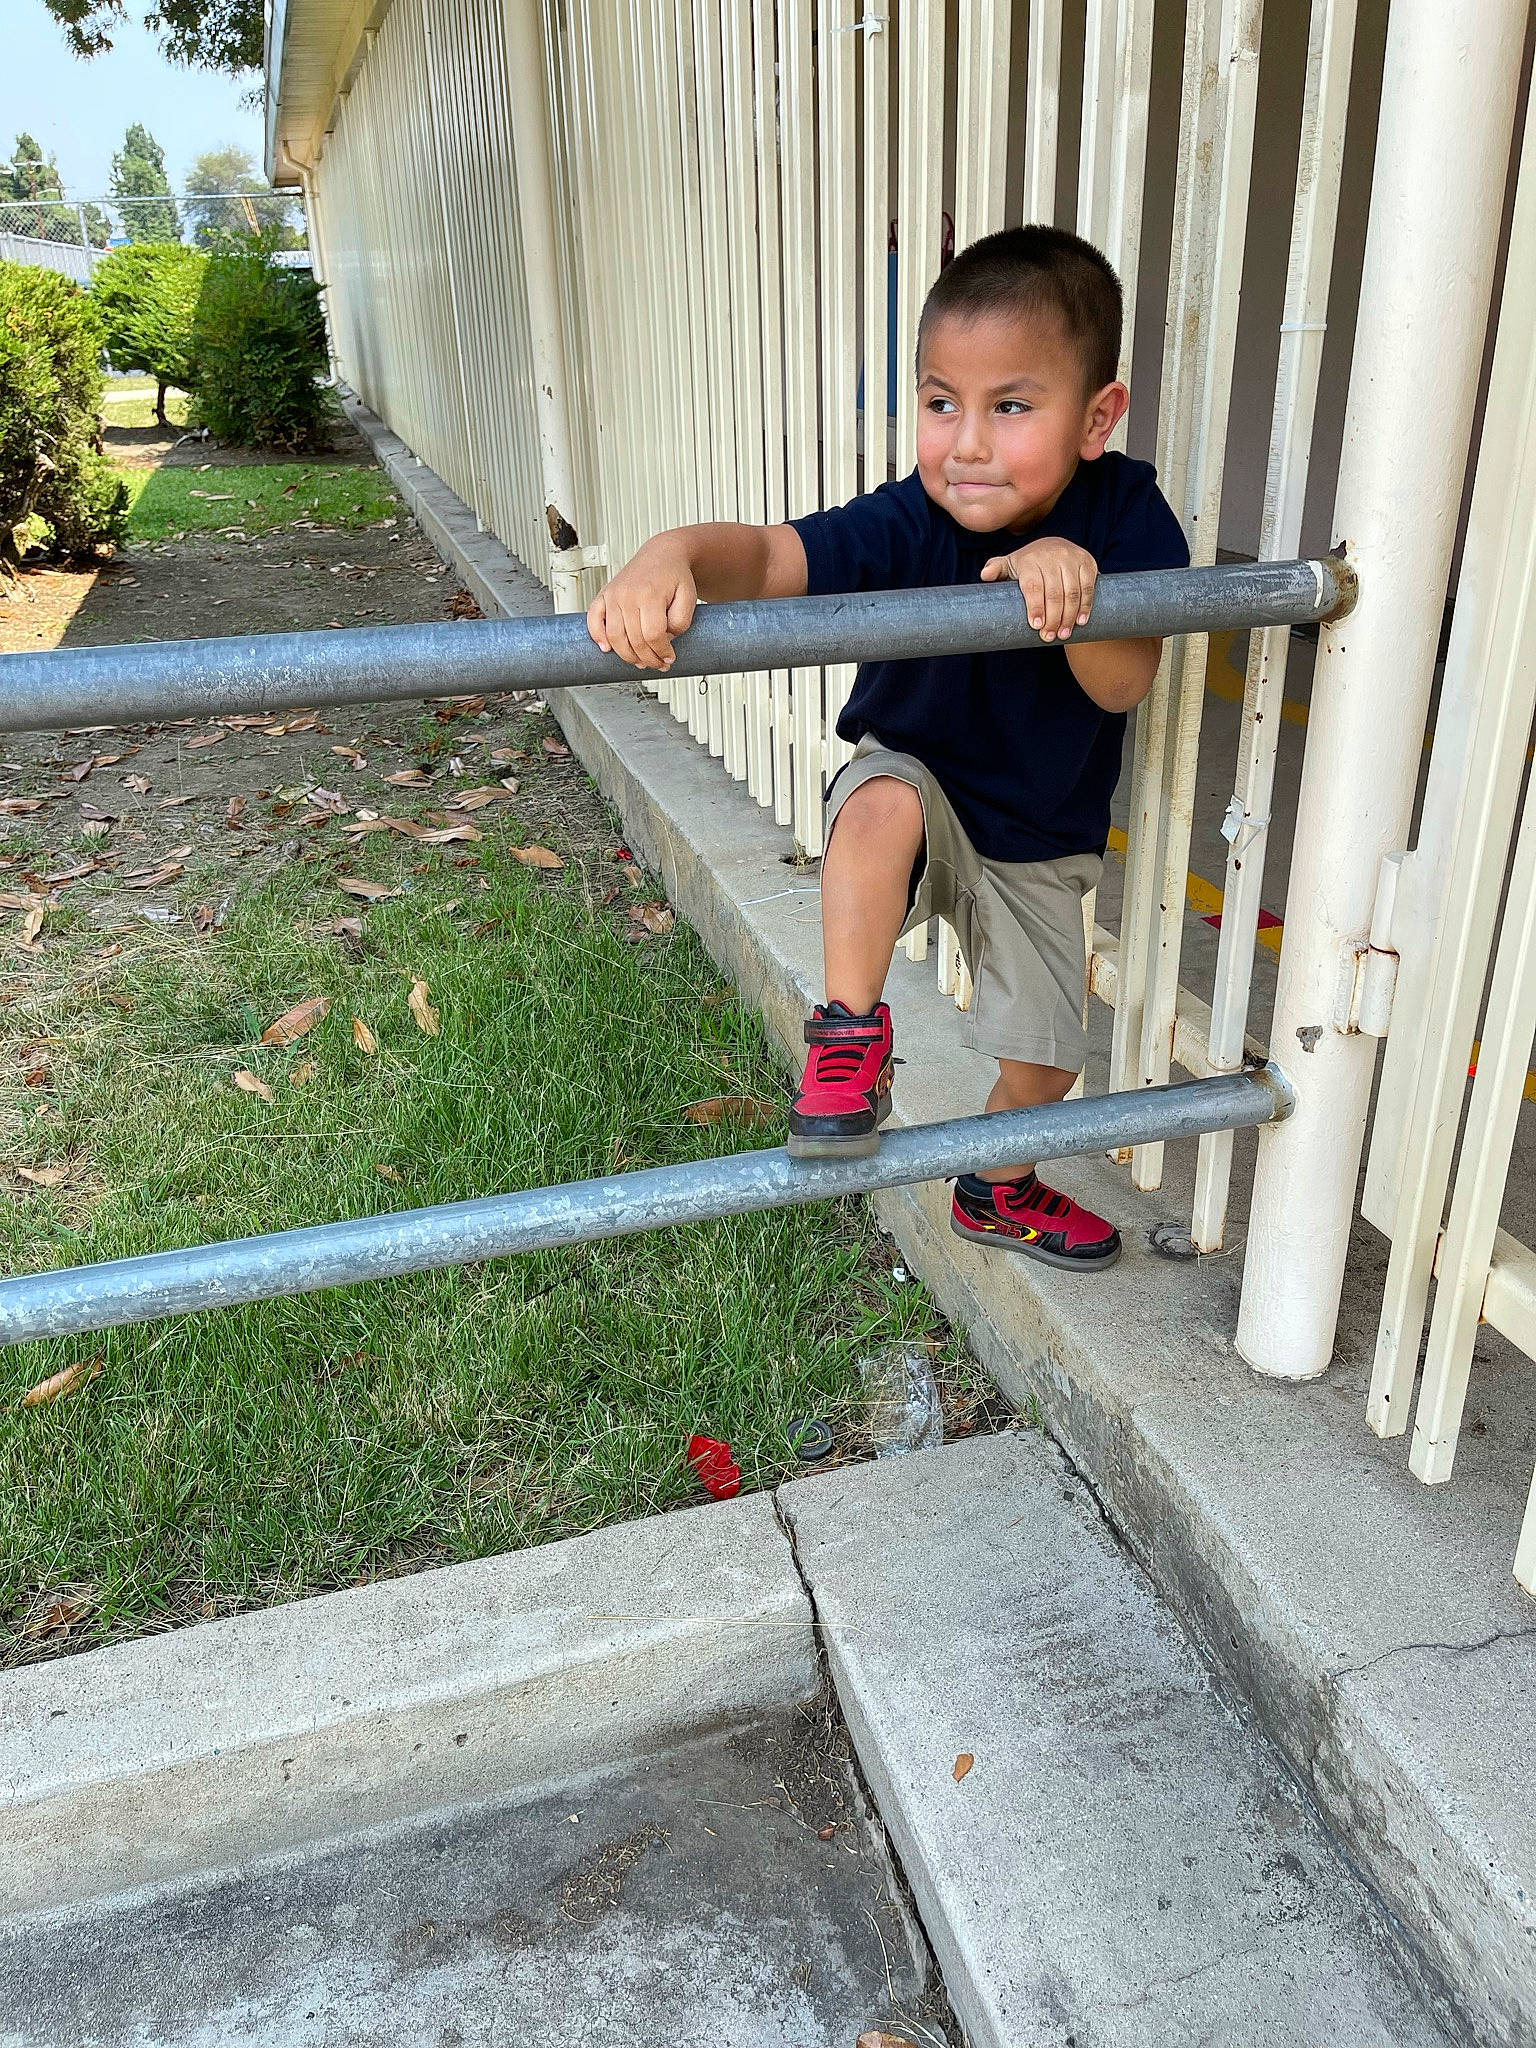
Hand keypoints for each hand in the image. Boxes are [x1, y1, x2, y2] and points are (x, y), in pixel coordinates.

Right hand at [586, 539, 697, 668]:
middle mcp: (628, 594)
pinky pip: (594, 619)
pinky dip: (597, 635)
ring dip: (627, 655)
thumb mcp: (689, 597)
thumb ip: (681, 621)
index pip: (653, 635)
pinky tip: (606, 648)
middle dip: (648, 658)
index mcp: (650, 594)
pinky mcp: (604, 595)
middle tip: (658, 664)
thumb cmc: (674, 575)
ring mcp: (613, 595)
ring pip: (614, 636)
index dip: (662, 652)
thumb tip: (665, 639)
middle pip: (634, 640)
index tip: (669, 658)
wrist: (661, 554)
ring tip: (640, 661)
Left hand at [980, 537, 1097, 642]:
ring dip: (1069, 616)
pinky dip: (1086, 605)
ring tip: (1063, 634)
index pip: (1033, 586)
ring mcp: (1071, 558)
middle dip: (1052, 618)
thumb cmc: (1028, 564)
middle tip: (1049, 637)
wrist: (1055, 546)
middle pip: (1054, 593)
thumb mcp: (1010, 564)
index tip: (1036, 626)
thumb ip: (996, 569)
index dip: (1035, 607)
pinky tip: (1080, 621)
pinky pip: (1088, 587)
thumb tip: (985, 576)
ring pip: (1072, 592)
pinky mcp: (1087, 562)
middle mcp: (1052, 556)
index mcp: (1030, 559)